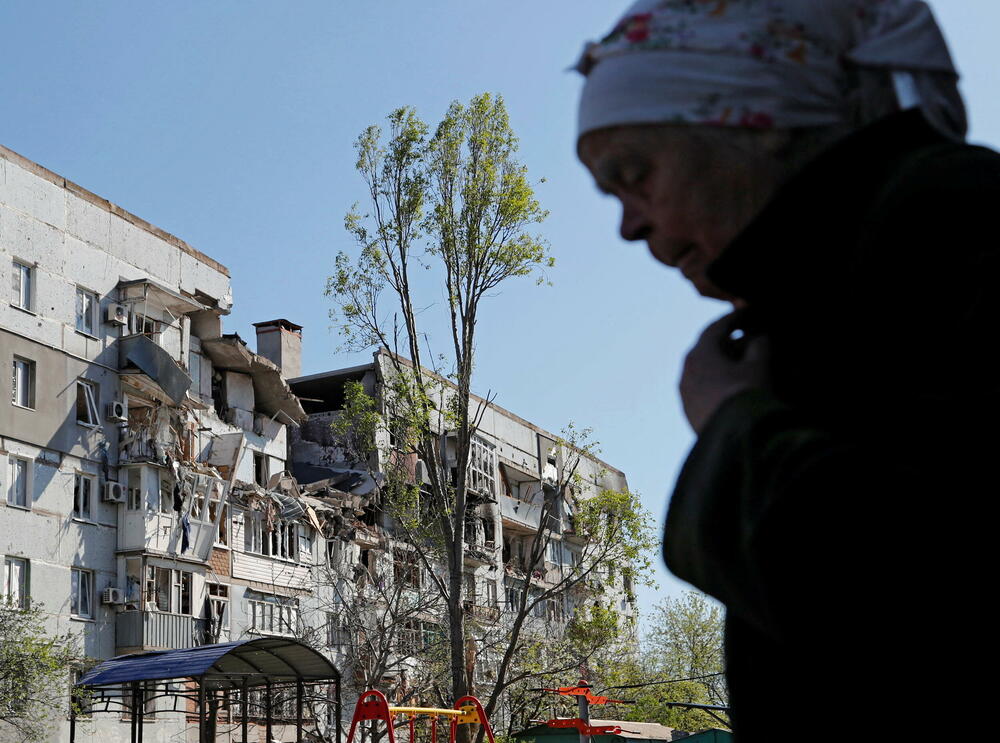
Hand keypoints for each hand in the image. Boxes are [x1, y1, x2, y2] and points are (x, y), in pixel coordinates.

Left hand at [680, 309, 770, 432]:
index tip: (746, 312)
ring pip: (704, 372)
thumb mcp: (759, 366)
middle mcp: (686, 371)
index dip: (734, 318)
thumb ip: (760, 346)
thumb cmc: (746, 394)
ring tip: (742, 366)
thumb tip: (759, 338)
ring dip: (722, 365)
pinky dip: (718, 383)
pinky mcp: (689, 413)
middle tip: (747, 339)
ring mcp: (685, 394)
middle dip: (729, 344)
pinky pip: (704, 390)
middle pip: (708, 350)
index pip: (716, 328)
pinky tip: (732, 388)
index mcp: (699, 353)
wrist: (732, 437)